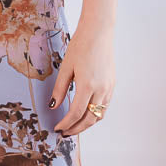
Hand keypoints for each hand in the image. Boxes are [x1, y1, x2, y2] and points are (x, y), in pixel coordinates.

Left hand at [48, 19, 115, 135]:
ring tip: (74, 126)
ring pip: (99, 115)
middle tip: (65, 133)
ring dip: (86, 124)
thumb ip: (60, 89)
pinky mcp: (112, 85)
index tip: (58, 129)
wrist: (99, 32)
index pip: (76, 113)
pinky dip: (94, 114)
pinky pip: (104, 106)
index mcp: (88, 85)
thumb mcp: (66, 67)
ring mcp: (109, 88)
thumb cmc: (81, 46)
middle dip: (76, 129)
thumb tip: (53, 106)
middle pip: (89, 119)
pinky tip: (85, 113)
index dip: (66, 124)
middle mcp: (101, 89)